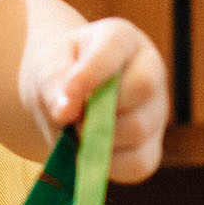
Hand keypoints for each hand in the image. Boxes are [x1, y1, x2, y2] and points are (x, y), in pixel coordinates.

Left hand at [25, 17, 168, 181]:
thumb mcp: (47, 68)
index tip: (68, 96)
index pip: (115, 47)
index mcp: (121, 39)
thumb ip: (53, 83)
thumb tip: (65, 113)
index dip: (91, 73)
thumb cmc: (58, 75)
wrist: (64, 98)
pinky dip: (108, 166)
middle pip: (141, 88)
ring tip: (75, 133)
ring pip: (139, 129)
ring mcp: (156, 109)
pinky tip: (89, 154)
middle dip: (100, 109)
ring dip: (99, 138)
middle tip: (72, 119)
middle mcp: (149, 69)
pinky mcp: (152, 146)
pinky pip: (139, 164)